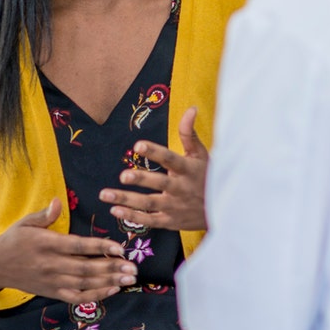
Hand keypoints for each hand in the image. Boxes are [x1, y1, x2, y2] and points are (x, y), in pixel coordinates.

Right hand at [0, 198, 137, 303]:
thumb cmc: (13, 240)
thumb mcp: (26, 223)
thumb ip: (45, 214)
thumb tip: (58, 201)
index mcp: (46, 244)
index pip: (78, 246)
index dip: (100, 247)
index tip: (120, 247)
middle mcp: (51, 264)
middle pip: (85, 268)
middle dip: (111, 268)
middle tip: (133, 268)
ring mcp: (52, 281)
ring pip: (84, 284)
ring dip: (108, 282)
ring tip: (129, 279)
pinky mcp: (52, 292)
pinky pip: (76, 297)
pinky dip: (95, 295)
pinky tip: (112, 290)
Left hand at [99, 106, 208, 230]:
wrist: (224, 209)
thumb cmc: (208, 176)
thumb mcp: (201, 154)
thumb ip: (189, 133)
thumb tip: (191, 109)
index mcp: (188, 169)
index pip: (170, 159)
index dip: (155, 152)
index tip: (138, 145)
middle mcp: (181, 188)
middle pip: (159, 183)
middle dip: (141, 180)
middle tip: (123, 176)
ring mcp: (175, 206)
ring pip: (149, 203)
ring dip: (127, 199)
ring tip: (105, 194)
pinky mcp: (170, 221)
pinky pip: (149, 220)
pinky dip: (132, 217)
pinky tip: (114, 210)